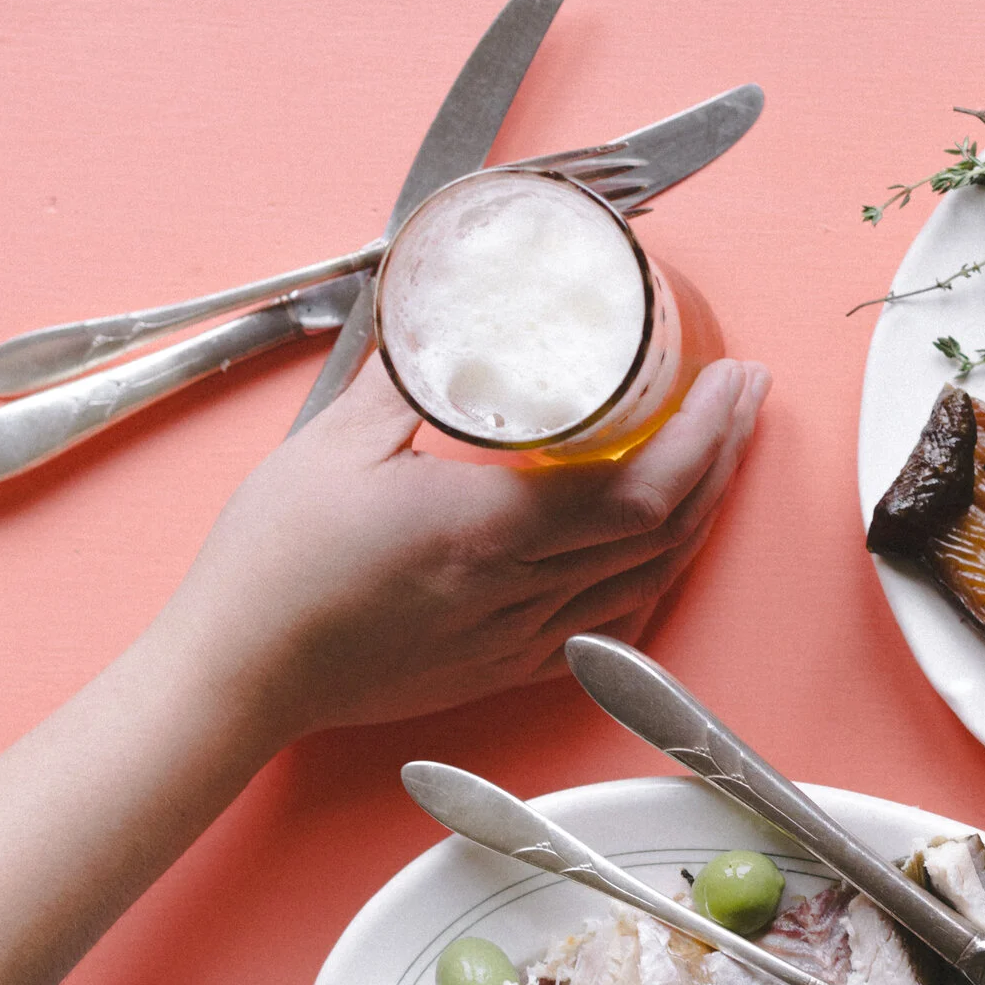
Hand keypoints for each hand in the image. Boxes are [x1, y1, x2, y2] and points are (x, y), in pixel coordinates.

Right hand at [158, 357, 769, 740]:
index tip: (731, 382)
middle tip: (744, 396)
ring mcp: (519, 636)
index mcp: (491, 530)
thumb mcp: (334, 442)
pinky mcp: (503, 665)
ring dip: (700, 513)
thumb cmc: (273, 571)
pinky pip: (610, 626)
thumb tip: (441, 310)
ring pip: (649, 579)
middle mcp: (521, 590)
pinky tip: (661, 546)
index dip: (706, 436)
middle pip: (667, 530)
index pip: (642, 489)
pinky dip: (653, 578)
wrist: (240, 673)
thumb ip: (405, 374)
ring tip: (720, 454)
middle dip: (724, 457)